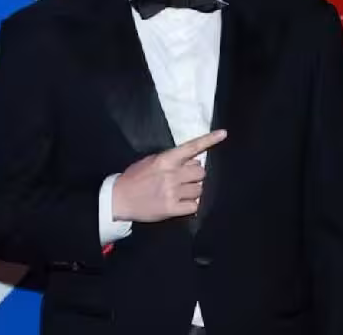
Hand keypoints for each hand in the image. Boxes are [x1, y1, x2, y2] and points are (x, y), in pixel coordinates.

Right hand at [112, 129, 227, 222]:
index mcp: (165, 160)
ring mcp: (172, 192)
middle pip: (201, 172)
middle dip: (196, 175)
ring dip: (194, 190)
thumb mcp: (150, 161)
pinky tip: (182, 202)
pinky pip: (194, 205)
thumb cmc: (134, 178)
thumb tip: (191, 160)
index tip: (223, 134)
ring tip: (181, 191)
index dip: (209, 140)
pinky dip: (191, 204)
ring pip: (200, 189)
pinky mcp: (172, 208)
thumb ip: (171, 160)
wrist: (119, 198)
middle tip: (185, 178)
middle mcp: (171, 175)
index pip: (191, 148)